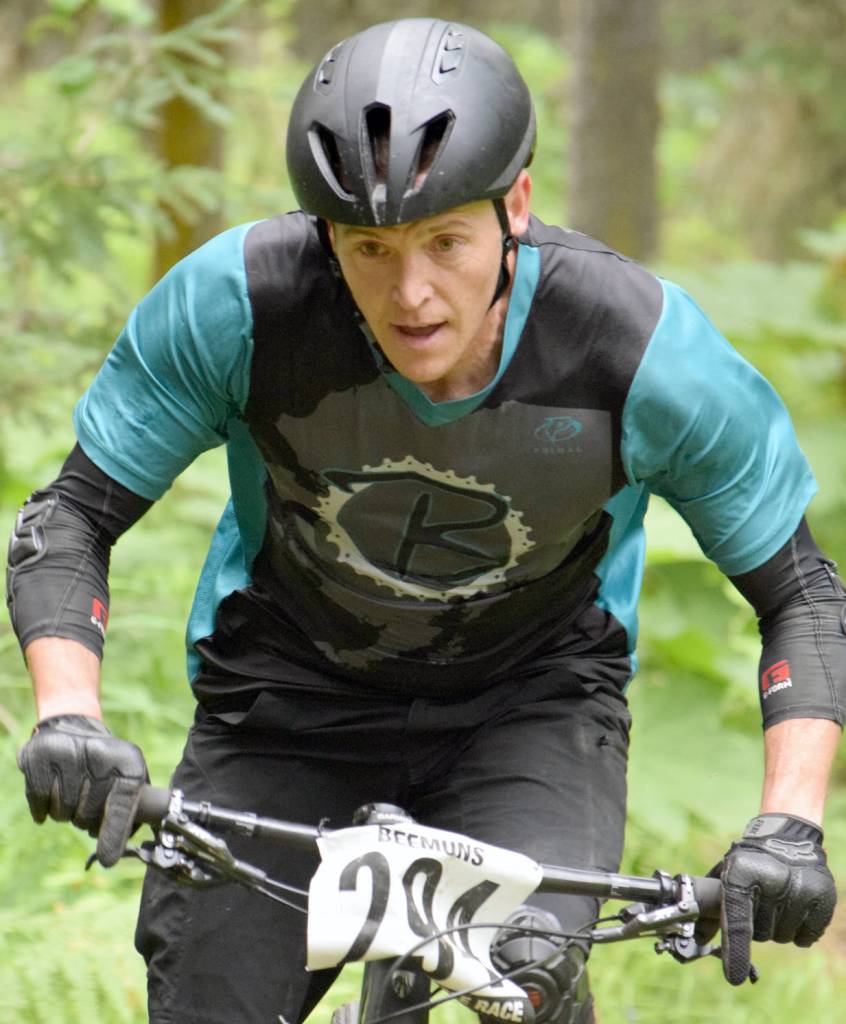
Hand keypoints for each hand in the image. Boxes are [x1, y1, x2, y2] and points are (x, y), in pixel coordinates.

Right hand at [17, 714, 148, 866]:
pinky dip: (42, 807)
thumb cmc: (106, 765)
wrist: (74, 726)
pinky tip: (51, 792)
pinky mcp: (40, 754)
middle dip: (86, 820)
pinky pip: (39, 799)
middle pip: (88, 814)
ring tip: (71, 792)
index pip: (123, 803)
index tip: (107, 859)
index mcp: (129, 761)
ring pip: (62, 810)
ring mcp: (70, 750)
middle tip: (86, 805)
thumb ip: (132, 813)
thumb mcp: (128, 780)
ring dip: (64, 812)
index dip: (114, 833)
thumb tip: (117, 851)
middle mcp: (101, 752)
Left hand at [703, 813, 836, 983]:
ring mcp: (801, 888)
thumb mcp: (726, 876)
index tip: (733, 977)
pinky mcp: (823, 896)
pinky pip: (806, 937)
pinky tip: (794, 906)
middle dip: (757, 925)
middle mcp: (773, 879)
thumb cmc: (750, 861)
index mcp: (742, 872)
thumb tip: (695, 940)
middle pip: (760, 933)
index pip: (737, 920)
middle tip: (759, 901)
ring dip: (777, 926)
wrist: (787, 836)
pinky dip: (798, 929)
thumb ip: (711, 910)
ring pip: (782, 937)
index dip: (735, 950)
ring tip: (777, 899)